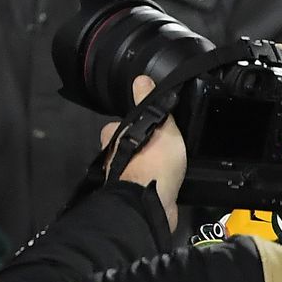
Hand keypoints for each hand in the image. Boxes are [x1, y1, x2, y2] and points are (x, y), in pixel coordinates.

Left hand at [104, 75, 185, 232]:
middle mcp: (111, 159)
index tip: (151, 128)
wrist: (151, 202)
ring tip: (169, 164)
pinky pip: (144, 184)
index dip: (134, 126)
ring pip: (135, 167)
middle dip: (141, 148)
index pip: (119, 127)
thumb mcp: (158, 124)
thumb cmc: (154, 160)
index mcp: (112, 138)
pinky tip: (167, 182)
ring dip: (148, 167)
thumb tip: (141, 79)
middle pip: (126, 148)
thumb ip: (148, 102)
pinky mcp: (133, 197)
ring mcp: (121, 179)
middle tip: (164, 147)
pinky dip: (153, 182)